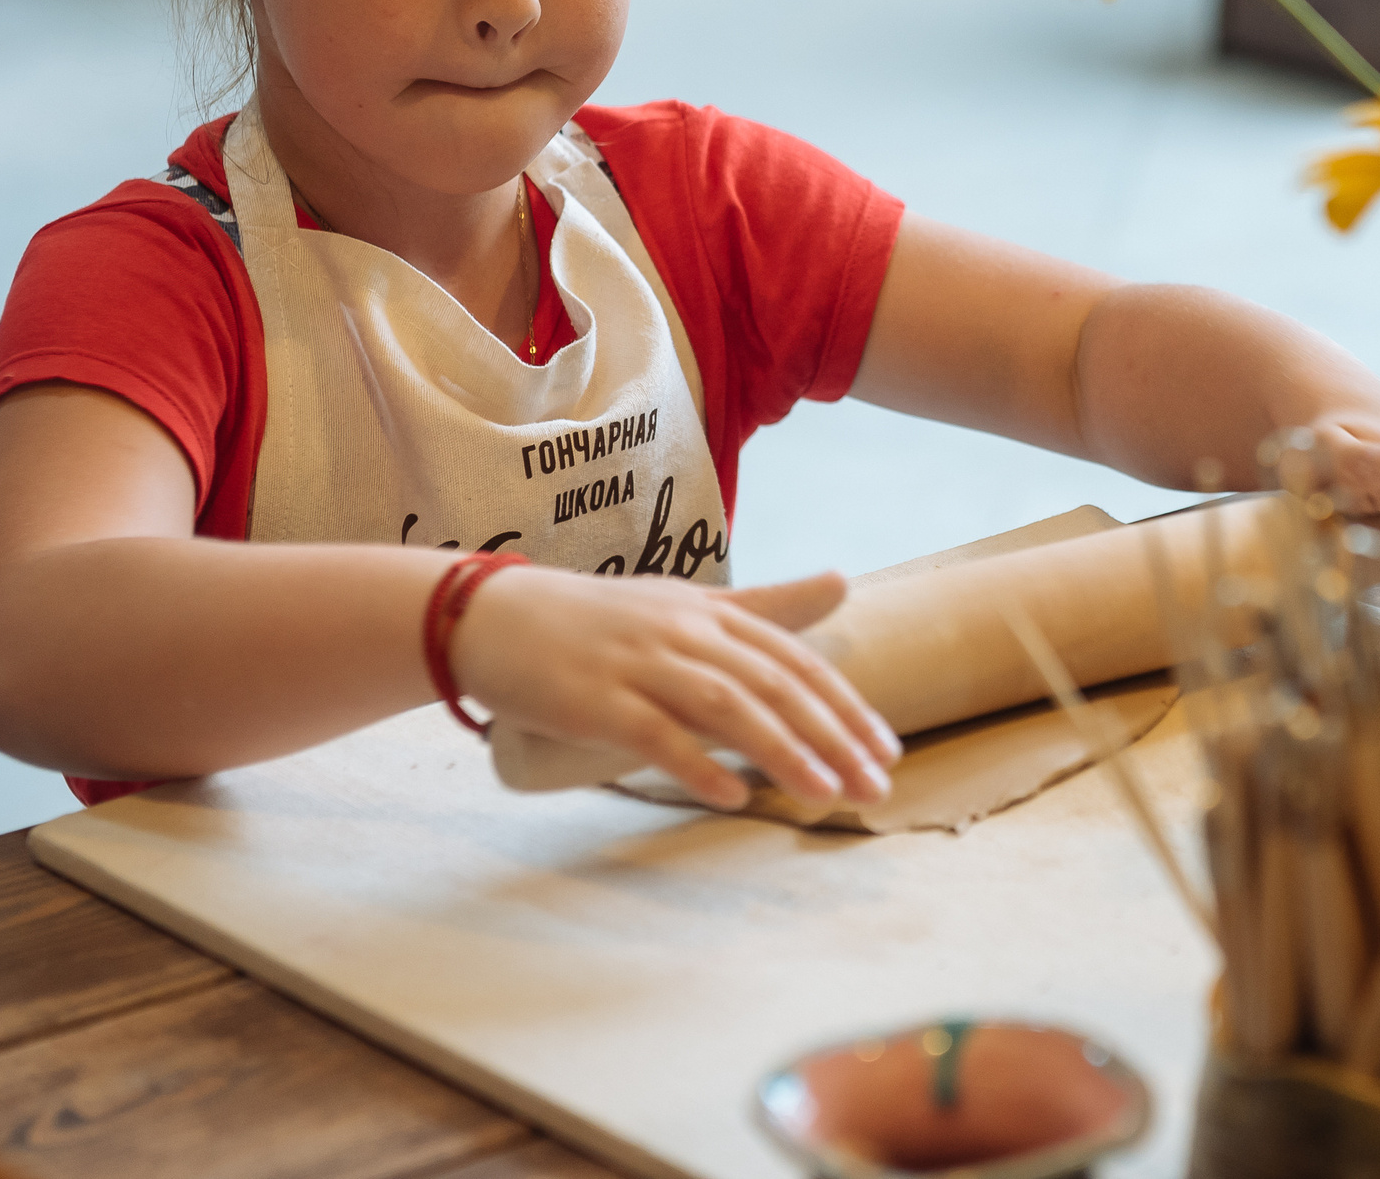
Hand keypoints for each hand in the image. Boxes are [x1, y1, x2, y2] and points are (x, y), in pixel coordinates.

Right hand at [450, 567, 901, 808]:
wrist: (494, 615)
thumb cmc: (599, 618)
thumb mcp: (687, 603)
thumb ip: (766, 604)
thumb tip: (844, 582)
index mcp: (711, 612)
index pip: (796, 660)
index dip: (845, 706)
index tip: (885, 750)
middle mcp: (684, 632)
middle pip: (773, 685)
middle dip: (831, 736)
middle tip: (874, 785)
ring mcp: (638, 663)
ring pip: (724, 705)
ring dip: (780, 751)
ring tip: (824, 794)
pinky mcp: (593, 698)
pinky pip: (652, 733)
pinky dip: (695, 763)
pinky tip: (731, 797)